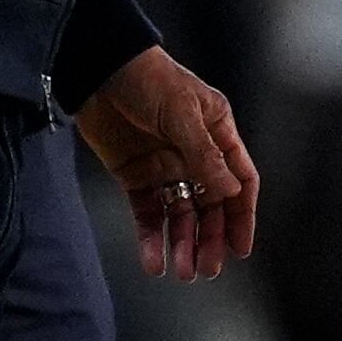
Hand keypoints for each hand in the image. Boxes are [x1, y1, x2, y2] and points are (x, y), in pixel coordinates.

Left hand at [75, 46, 257, 280]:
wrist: (98, 69)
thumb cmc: (148, 78)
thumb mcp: (182, 112)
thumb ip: (204, 154)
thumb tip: (231, 192)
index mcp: (216, 134)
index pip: (239, 181)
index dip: (243, 215)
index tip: (241, 248)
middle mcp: (194, 155)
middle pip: (211, 206)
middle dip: (210, 238)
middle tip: (207, 269)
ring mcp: (165, 168)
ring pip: (181, 215)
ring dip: (183, 243)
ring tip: (182, 271)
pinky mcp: (135, 176)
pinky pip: (148, 214)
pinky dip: (151, 238)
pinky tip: (153, 261)